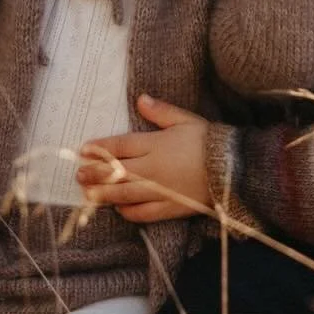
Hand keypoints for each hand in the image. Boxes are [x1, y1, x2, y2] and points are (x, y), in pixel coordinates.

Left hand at [76, 96, 210, 222]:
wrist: (235, 170)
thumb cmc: (210, 141)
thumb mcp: (187, 120)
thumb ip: (161, 111)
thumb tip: (140, 99)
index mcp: (155, 145)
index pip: (119, 146)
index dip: (99, 148)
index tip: (83, 150)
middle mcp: (152, 169)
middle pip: (115, 172)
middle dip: (94, 173)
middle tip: (78, 174)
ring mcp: (159, 191)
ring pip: (124, 194)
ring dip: (104, 194)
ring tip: (88, 195)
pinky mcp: (170, 208)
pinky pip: (143, 213)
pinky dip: (128, 212)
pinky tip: (119, 209)